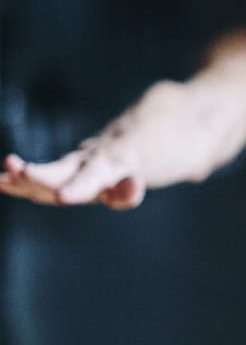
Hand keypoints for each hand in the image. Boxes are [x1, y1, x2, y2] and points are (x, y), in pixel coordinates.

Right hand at [0, 144, 145, 207]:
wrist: (114, 148)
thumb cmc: (124, 174)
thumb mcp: (132, 183)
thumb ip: (130, 190)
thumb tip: (133, 186)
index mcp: (105, 168)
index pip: (91, 178)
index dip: (77, 187)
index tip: (62, 196)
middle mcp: (81, 164)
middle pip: (59, 170)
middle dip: (41, 174)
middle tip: (22, 170)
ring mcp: (64, 166)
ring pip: (43, 171)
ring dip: (21, 175)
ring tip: (0, 179)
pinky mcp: (51, 171)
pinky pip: (32, 177)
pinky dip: (16, 180)